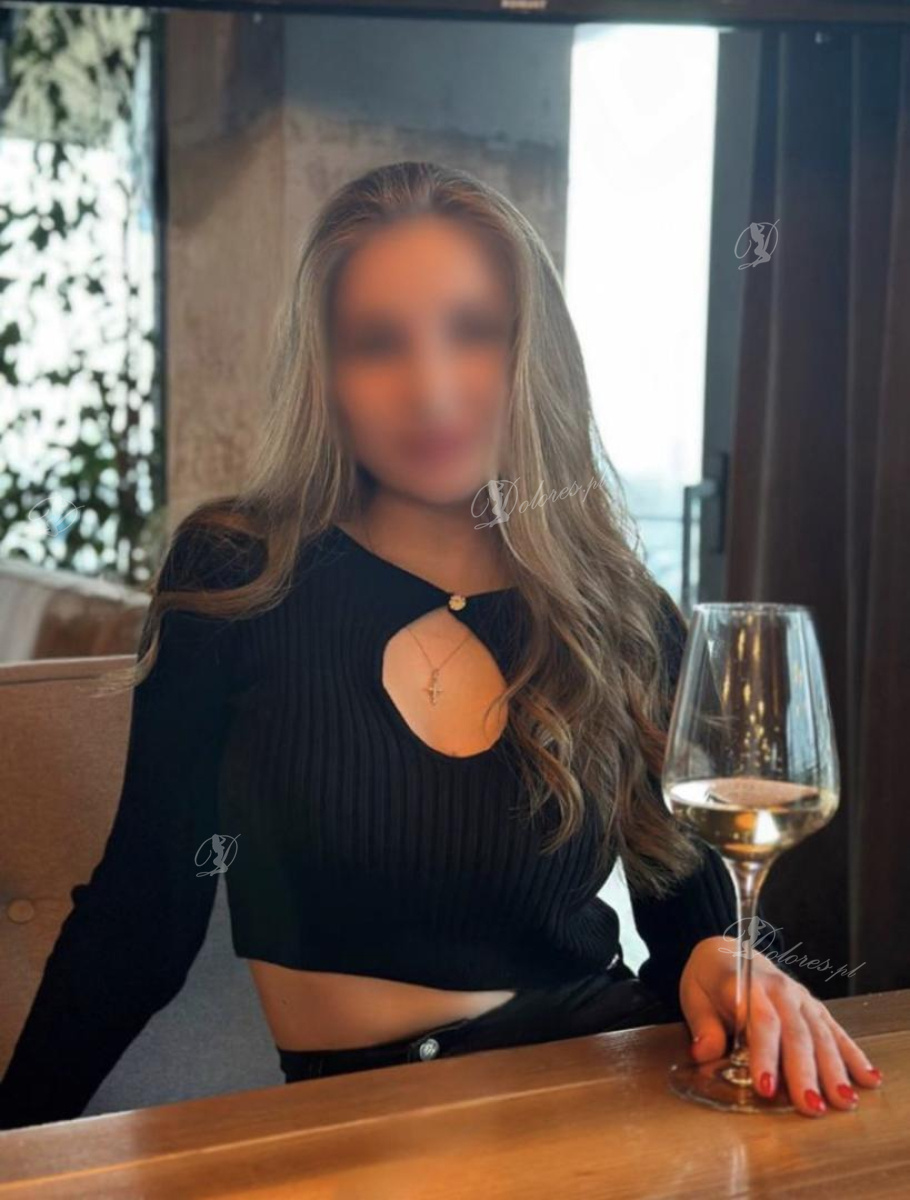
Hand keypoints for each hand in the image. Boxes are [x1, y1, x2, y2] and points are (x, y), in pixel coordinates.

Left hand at [679, 935, 883, 1116]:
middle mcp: (779, 990)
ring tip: (842, 1101)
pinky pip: (836, 1031)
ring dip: (833, 1069)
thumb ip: (703, 1026)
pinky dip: (852, 1055)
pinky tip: (867, 1078)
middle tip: (810, 1106)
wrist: (727, 953)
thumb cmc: (709, 980)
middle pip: (795, 1033)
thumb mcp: (693, 997)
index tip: (766, 1087)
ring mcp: (801, 998)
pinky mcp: (814, 1007)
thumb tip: (704, 1053)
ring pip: (820, 1034)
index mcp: (746, 985)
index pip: (759, 1022)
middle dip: (804, 1072)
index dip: (764, 1055)